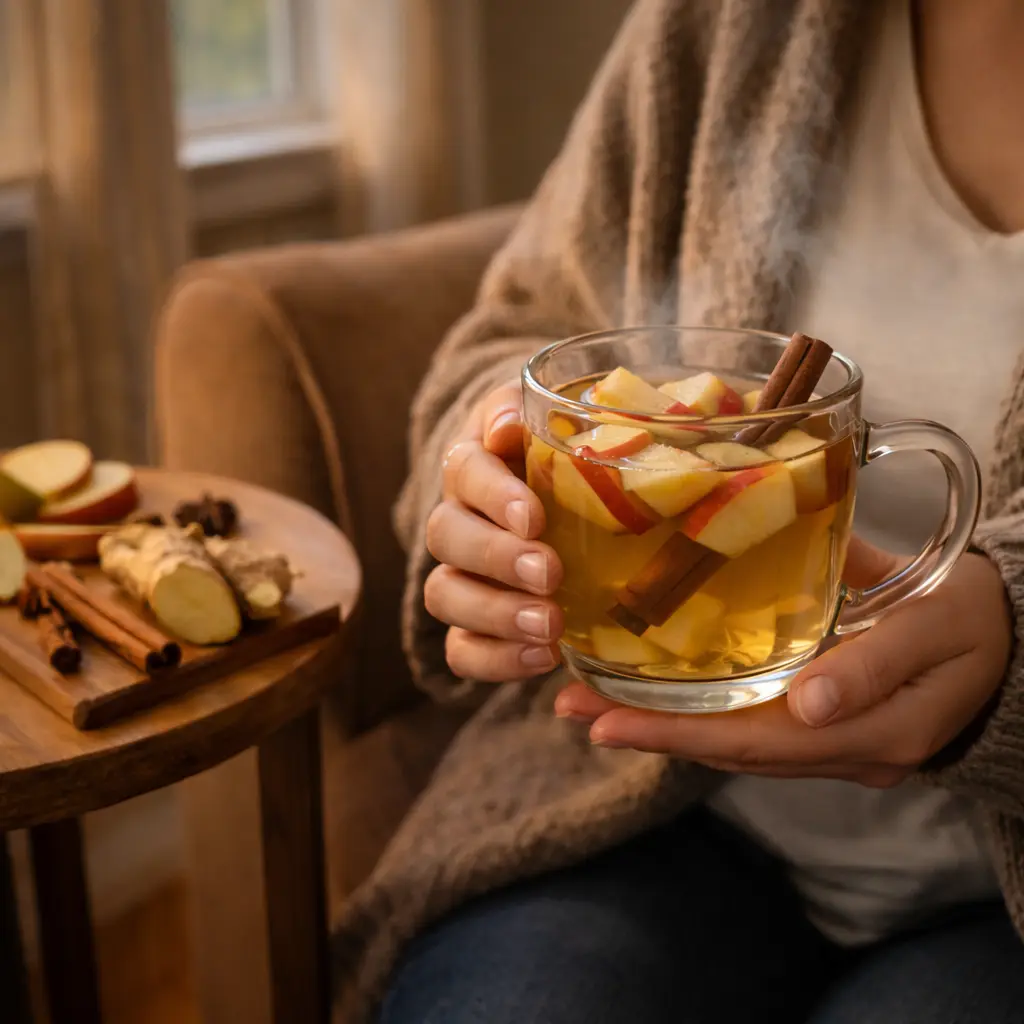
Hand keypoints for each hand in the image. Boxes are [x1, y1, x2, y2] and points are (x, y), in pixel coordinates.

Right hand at [424, 382, 563, 681]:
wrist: (569, 495)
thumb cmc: (565, 451)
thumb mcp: (554, 418)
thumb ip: (529, 412)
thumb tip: (506, 426)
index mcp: (474, 462)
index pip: (465, 471)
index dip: (493, 496)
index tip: (534, 517)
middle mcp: (457, 517)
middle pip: (446, 537)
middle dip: (496, 558)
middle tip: (549, 573)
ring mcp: (459, 574)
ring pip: (444, 595)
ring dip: (494, 613)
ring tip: (550, 625)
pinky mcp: (474, 624)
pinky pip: (460, 650)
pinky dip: (495, 660)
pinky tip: (544, 658)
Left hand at [555, 540, 1011, 786]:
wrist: (1012, 641)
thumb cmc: (975, 621)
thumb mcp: (938, 627)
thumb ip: (877, 662)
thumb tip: (808, 702)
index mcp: (869, 732)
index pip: (751, 742)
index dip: (672, 734)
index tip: (600, 720)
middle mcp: (840, 749)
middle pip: (728, 748)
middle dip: (645, 731)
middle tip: (567, 706)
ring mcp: (830, 740)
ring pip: (733, 741)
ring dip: (662, 725)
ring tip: (590, 703)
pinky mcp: (825, 720)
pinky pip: (752, 725)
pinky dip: (700, 714)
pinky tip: (657, 695)